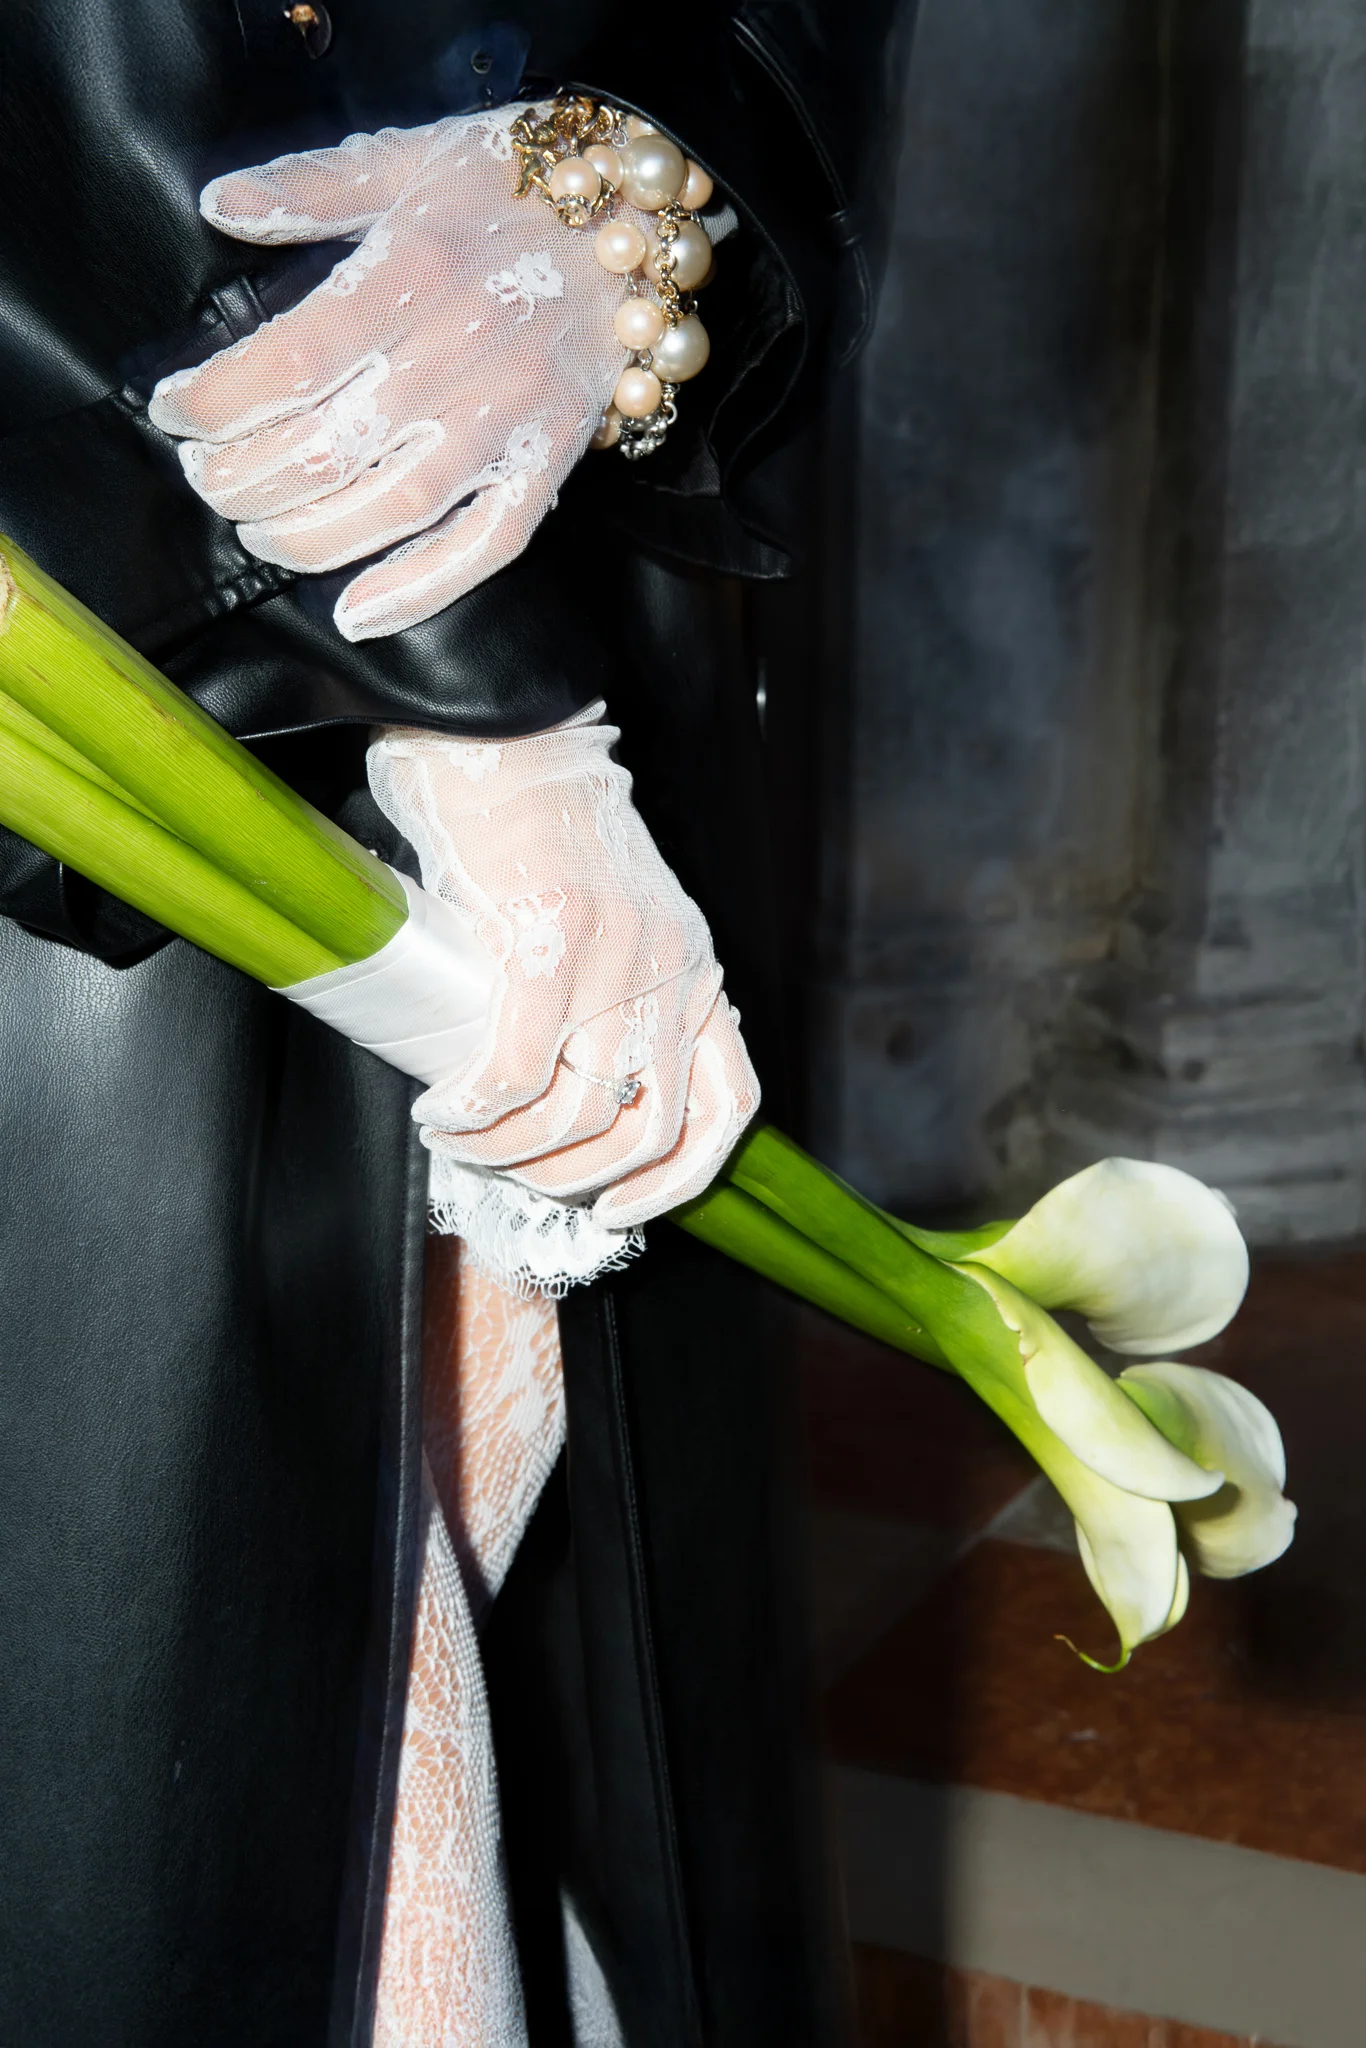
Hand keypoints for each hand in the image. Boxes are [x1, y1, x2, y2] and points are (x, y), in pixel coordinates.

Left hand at [148, 107, 643, 640]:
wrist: (636, 219)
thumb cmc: (512, 186)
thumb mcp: (406, 158)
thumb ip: (310, 187)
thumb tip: (221, 205)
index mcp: (411, 273)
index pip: (287, 364)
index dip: (213, 403)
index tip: (173, 412)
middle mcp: (458, 354)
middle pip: (323, 449)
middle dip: (242, 481)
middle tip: (208, 479)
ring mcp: (509, 419)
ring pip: (391, 507)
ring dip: (306, 538)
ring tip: (260, 534)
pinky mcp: (550, 461)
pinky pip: (486, 544)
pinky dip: (420, 589)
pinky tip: (356, 613)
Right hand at [367, 712, 758, 1228]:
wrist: (503, 731)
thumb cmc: (535, 828)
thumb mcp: (611, 918)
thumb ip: (611, 990)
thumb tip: (558, 1091)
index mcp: (695, 969)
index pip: (727, 1106)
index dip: (678, 1181)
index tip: (620, 1209)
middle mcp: (673, 968)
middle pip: (646, 1127)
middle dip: (573, 1178)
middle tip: (510, 1174)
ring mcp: (617, 956)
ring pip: (580, 1110)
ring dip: (513, 1153)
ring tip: (462, 1142)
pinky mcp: (550, 940)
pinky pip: (518, 1070)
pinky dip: (476, 1113)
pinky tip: (443, 1115)